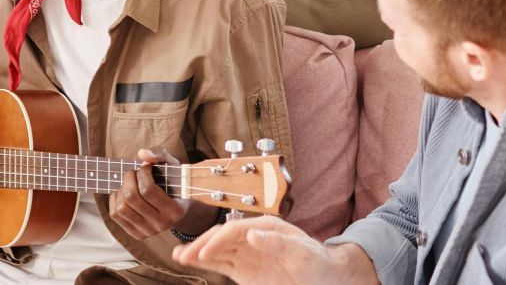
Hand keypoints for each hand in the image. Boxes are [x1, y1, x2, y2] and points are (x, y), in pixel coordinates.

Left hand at [110, 148, 191, 239]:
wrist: (176, 207)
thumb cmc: (174, 183)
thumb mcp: (173, 167)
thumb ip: (160, 155)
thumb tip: (142, 154)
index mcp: (175, 210)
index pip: (148, 190)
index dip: (142, 173)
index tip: (145, 167)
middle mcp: (162, 224)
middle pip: (132, 197)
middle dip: (129, 178)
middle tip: (133, 172)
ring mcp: (148, 231)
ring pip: (122, 207)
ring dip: (121, 189)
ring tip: (129, 183)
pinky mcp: (136, 234)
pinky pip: (115, 214)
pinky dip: (115, 199)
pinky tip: (123, 193)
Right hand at [173, 216, 376, 284]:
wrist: (327, 277)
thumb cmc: (318, 262)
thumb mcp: (302, 252)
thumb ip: (278, 242)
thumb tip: (252, 233)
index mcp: (266, 226)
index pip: (236, 229)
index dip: (219, 240)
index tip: (206, 252)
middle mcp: (253, 237)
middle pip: (221, 238)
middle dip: (202, 245)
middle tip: (184, 255)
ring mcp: (247, 253)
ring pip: (217, 250)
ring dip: (198, 252)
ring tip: (178, 256)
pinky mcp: (244, 269)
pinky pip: (221, 264)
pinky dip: (204, 262)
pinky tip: (189, 261)